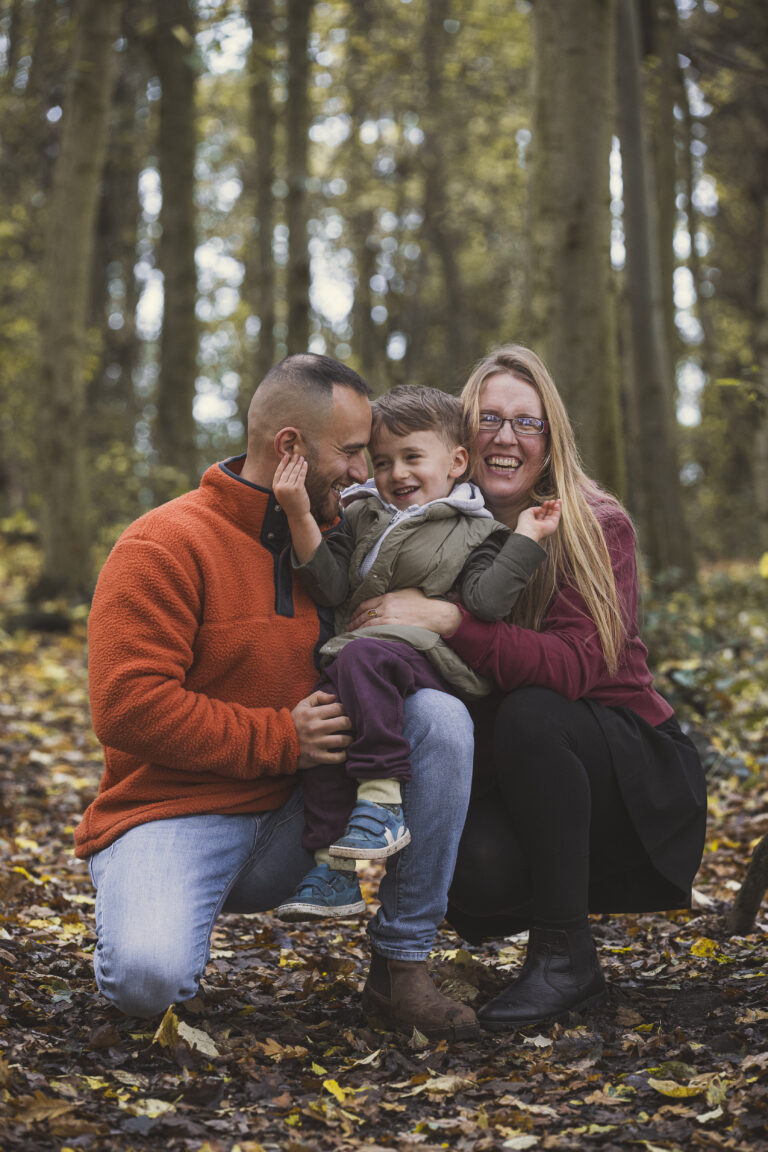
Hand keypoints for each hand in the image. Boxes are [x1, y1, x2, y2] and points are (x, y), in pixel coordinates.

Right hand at [273, 453, 310, 519]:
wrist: (297, 514)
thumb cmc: (291, 503)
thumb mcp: (282, 493)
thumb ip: (283, 483)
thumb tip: (289, 468)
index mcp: (275, 487)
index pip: (278, 472)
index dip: (283, 463)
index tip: (286, 456)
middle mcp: (281, 487)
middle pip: (287, 470)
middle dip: (292, 461)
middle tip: (296, 455)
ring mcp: (289, 487)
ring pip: (294, 472)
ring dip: (298, 463)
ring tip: (301, 458)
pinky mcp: (298, 488)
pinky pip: (301, 475)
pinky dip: (303, 468)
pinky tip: (305, 464)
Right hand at [291, 690, 352, 766]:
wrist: (277, 742)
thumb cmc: (294, 722)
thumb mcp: (302, 705)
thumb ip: (318, 696)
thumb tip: (334, 697)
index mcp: (312, 714)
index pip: (338, 708)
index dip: (345, 709)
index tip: (346, 713)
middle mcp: (315, 728)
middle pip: (344, 723)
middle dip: (351, 723)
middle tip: (351, 725)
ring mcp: (316, 743)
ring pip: (342, 740)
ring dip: (349, 739)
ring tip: (349, 737)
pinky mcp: (316, 757)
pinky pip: (337, 757)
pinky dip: (344, 755)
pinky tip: (344, 751)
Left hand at [347, 588, 462, 636]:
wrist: (437, 613)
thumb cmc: (426, 602)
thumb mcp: (407, 592)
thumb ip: (394, 596)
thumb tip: (385, 600)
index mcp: (388, 597)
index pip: (365, 604)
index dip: (356, 611)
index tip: (352, 616)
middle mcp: (386, 607)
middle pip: (363, 615)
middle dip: (353, 622)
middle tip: (347, 628)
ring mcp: (390, 619)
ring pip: (367, 625)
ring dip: (357, 630)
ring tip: (351, 635)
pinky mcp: (394, 630)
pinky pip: (376, 633)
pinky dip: (367, 635)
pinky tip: (363, 638)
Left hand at [515, 498, 560, 543]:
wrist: (528, 531)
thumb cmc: (525, 523)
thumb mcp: (527, 512)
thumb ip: (534, 509)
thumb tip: (541, 508)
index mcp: (535, 522)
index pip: (542, 513)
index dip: (545, 507)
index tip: (546, 501)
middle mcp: (542, 524)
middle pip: (549, 513)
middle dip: (551, 506)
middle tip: (553, 500)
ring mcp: (548, 525)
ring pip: (554, 514)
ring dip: (556, 507)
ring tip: (558, 500)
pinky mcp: (553, 525)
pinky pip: (557, 516)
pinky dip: (558, 509)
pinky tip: (557, 504)